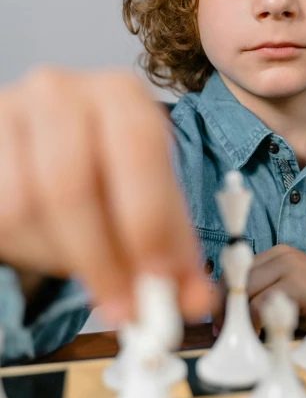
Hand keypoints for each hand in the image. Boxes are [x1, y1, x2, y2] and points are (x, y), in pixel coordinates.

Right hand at [0, 66, 208, 322]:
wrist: (43, 145)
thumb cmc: (104, 169)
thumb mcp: (148, 197)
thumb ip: (173, 250)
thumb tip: (195, 300)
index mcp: (121, 95)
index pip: (138, 147)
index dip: (148, 218)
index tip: (158, 276)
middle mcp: (63, 92)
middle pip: (72, 186)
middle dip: (101, 259)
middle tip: (124, 305)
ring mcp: (13, 112)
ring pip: (28, 205)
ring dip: (64, 257)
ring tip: (88, 266)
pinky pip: (0, 211)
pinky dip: (30, 246)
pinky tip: (52, 244)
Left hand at [212, 244, 305, 332]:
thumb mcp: (289, 301)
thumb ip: (262, 303)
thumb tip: (227, 322)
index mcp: (276, 257)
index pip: (234, 271)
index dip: (220, 296)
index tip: (216, 321)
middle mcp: (280, 256)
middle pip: (234, 278)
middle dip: (222, 306)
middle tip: (221, 332)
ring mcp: (289, 265)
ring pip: (243, 289)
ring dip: (235, 315)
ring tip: (236, 335)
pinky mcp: (296, 282)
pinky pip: (260, 303)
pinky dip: (253, 322)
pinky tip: (258, 335)